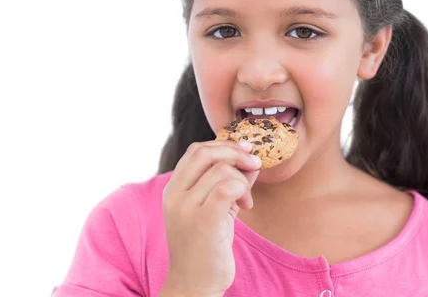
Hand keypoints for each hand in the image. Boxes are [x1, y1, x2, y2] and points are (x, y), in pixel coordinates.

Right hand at [161, 140, 260, 295]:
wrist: (193, 285)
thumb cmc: (204, 248)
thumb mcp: (215, 210)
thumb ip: (228, 183)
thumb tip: (251, 161)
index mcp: (173, 189)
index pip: (196, 151)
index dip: (223, 145)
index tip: (245, 150)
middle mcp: (175, 195)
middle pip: (205, 152)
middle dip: (235, 152)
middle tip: (254, 163)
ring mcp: (187, 208)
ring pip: (221, 171)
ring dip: (243, 180)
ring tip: (246, 201)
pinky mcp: (203, 221)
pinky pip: (227, 188)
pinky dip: (243, 189)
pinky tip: (246, 206)